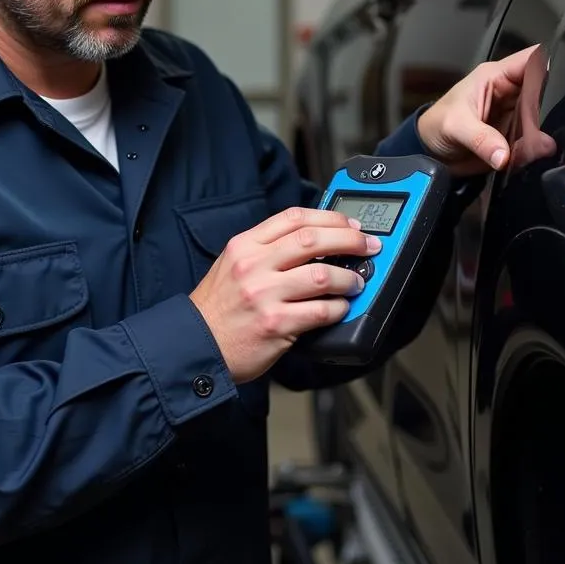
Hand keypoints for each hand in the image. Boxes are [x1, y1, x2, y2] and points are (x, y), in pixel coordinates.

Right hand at [189, 207, 380, 382]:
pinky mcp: (276, 325)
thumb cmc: (218, 308)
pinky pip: (320, 311)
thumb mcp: (233, 265)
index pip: (294, 217)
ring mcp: (265, 295)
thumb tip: (315, 242)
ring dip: (349, 278)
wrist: (197, 346)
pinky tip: (341, 308)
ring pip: (322, 275)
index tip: (349, 225)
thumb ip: (267, 250)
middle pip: (313, 239)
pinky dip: (339, 308)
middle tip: (367, 246)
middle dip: (349, 240)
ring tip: (356, 282)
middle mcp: (254, 266)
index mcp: (245, 245)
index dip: (329, 218)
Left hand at [416, 45, 554, 175]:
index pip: (530, 60)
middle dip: (545, 111)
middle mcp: (510, 92)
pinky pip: (533, 140)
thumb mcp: (456, 126)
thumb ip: (481, 139)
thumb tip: (504, 155)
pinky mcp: (515, 135)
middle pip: (544, 92)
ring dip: (539, 135)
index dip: (548, 67)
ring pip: (542, 119)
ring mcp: (515, 114)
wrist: (430, 151)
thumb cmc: (437, 125)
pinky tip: (524, 156)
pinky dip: (533, 150)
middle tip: (535, 131)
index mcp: (495, 76)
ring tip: (529, 148)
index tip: (558, 87)